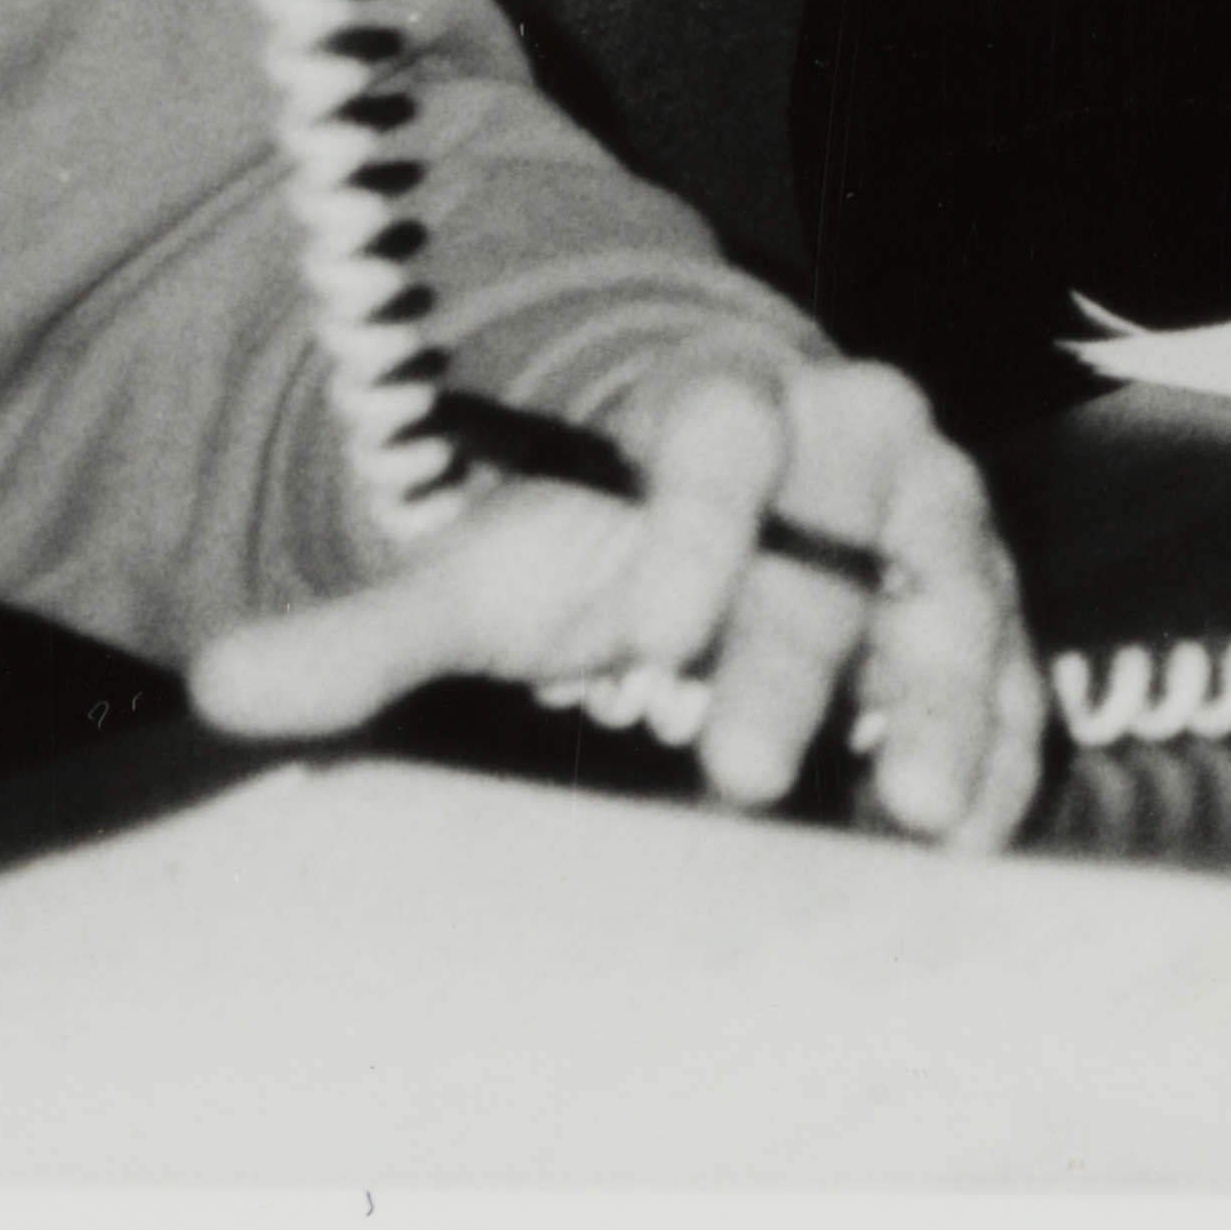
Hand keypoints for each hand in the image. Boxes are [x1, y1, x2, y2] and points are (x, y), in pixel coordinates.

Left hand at [183, 350, 1047, 848]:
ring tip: (920, 806)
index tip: (645, 634)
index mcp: (728, 400)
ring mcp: (933, 525)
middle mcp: (855, 441)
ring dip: (948, 694)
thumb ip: (371, 625)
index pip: (721, 432)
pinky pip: (1017, 662)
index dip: (692, 525)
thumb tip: (214, 679)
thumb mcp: (494, 572)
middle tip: (742, 769)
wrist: (745, 509)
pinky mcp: (982, 609)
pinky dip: (1008, 740)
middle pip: (846, 523)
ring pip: (959, 585)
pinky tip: (977, 828)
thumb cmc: (611, 540)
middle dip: (799, 649)